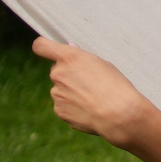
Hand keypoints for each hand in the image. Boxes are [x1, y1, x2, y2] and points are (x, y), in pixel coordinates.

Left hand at [33, 37, 160, 161]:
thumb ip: (81, 57)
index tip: (49, 51)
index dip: (44, 47)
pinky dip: (73, 107)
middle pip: (57, 70)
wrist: (119, 115)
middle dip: (68, 75)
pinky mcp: (59, 110)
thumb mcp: (102, 64)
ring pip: (61, 89)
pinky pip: (63, 105)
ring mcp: (56, 93)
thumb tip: (71, 49)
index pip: (41, 46)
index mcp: (68, 57)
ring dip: (72, 92)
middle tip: (89, 83)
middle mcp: (58, 73)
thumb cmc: (115, 86)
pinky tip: (89, 109)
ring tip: (93, 99)